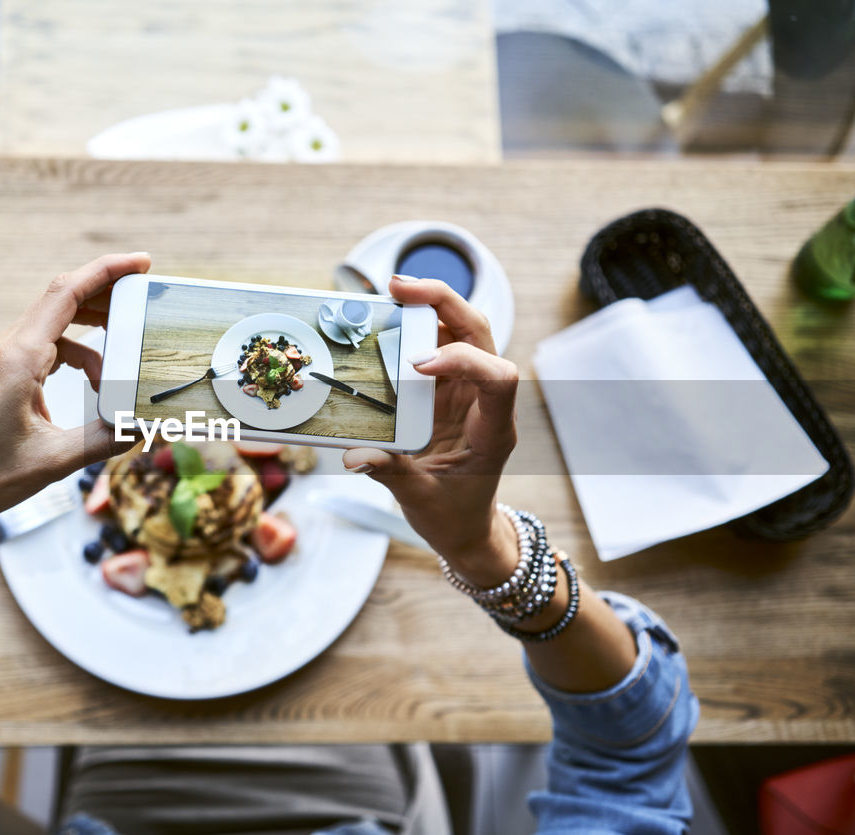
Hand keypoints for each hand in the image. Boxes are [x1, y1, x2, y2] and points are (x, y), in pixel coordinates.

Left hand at [0, 252, 150, 577]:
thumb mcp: (54, 462)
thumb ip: (105, 439)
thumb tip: (145, 426)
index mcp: (18, 359)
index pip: (67, 293)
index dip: (107, 271)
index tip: (142, 262)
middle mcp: (6, 350)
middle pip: (63, 301)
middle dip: (107, 296)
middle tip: (145, 301)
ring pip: (54, 327)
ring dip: (92, 335)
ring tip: (123, 357)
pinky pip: (43, 350)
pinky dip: (74, 358)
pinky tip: (91, 387)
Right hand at [342, 275, 519, 586]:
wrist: (465, 526)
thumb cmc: (452, 515)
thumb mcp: (421, 499)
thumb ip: (391, 474)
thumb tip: (354, 457)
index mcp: (493, 430)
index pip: (499, 378)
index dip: (463, 360)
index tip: (417, 365)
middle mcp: (486, 400)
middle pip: (480, 333)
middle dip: (444, 303)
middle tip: (400, 288)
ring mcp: (469, 390)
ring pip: (462, 330)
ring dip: (430, 306)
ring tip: (390, 292)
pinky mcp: (449, 389)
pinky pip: (438, 345)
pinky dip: (415, 327)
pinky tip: (386, 319)